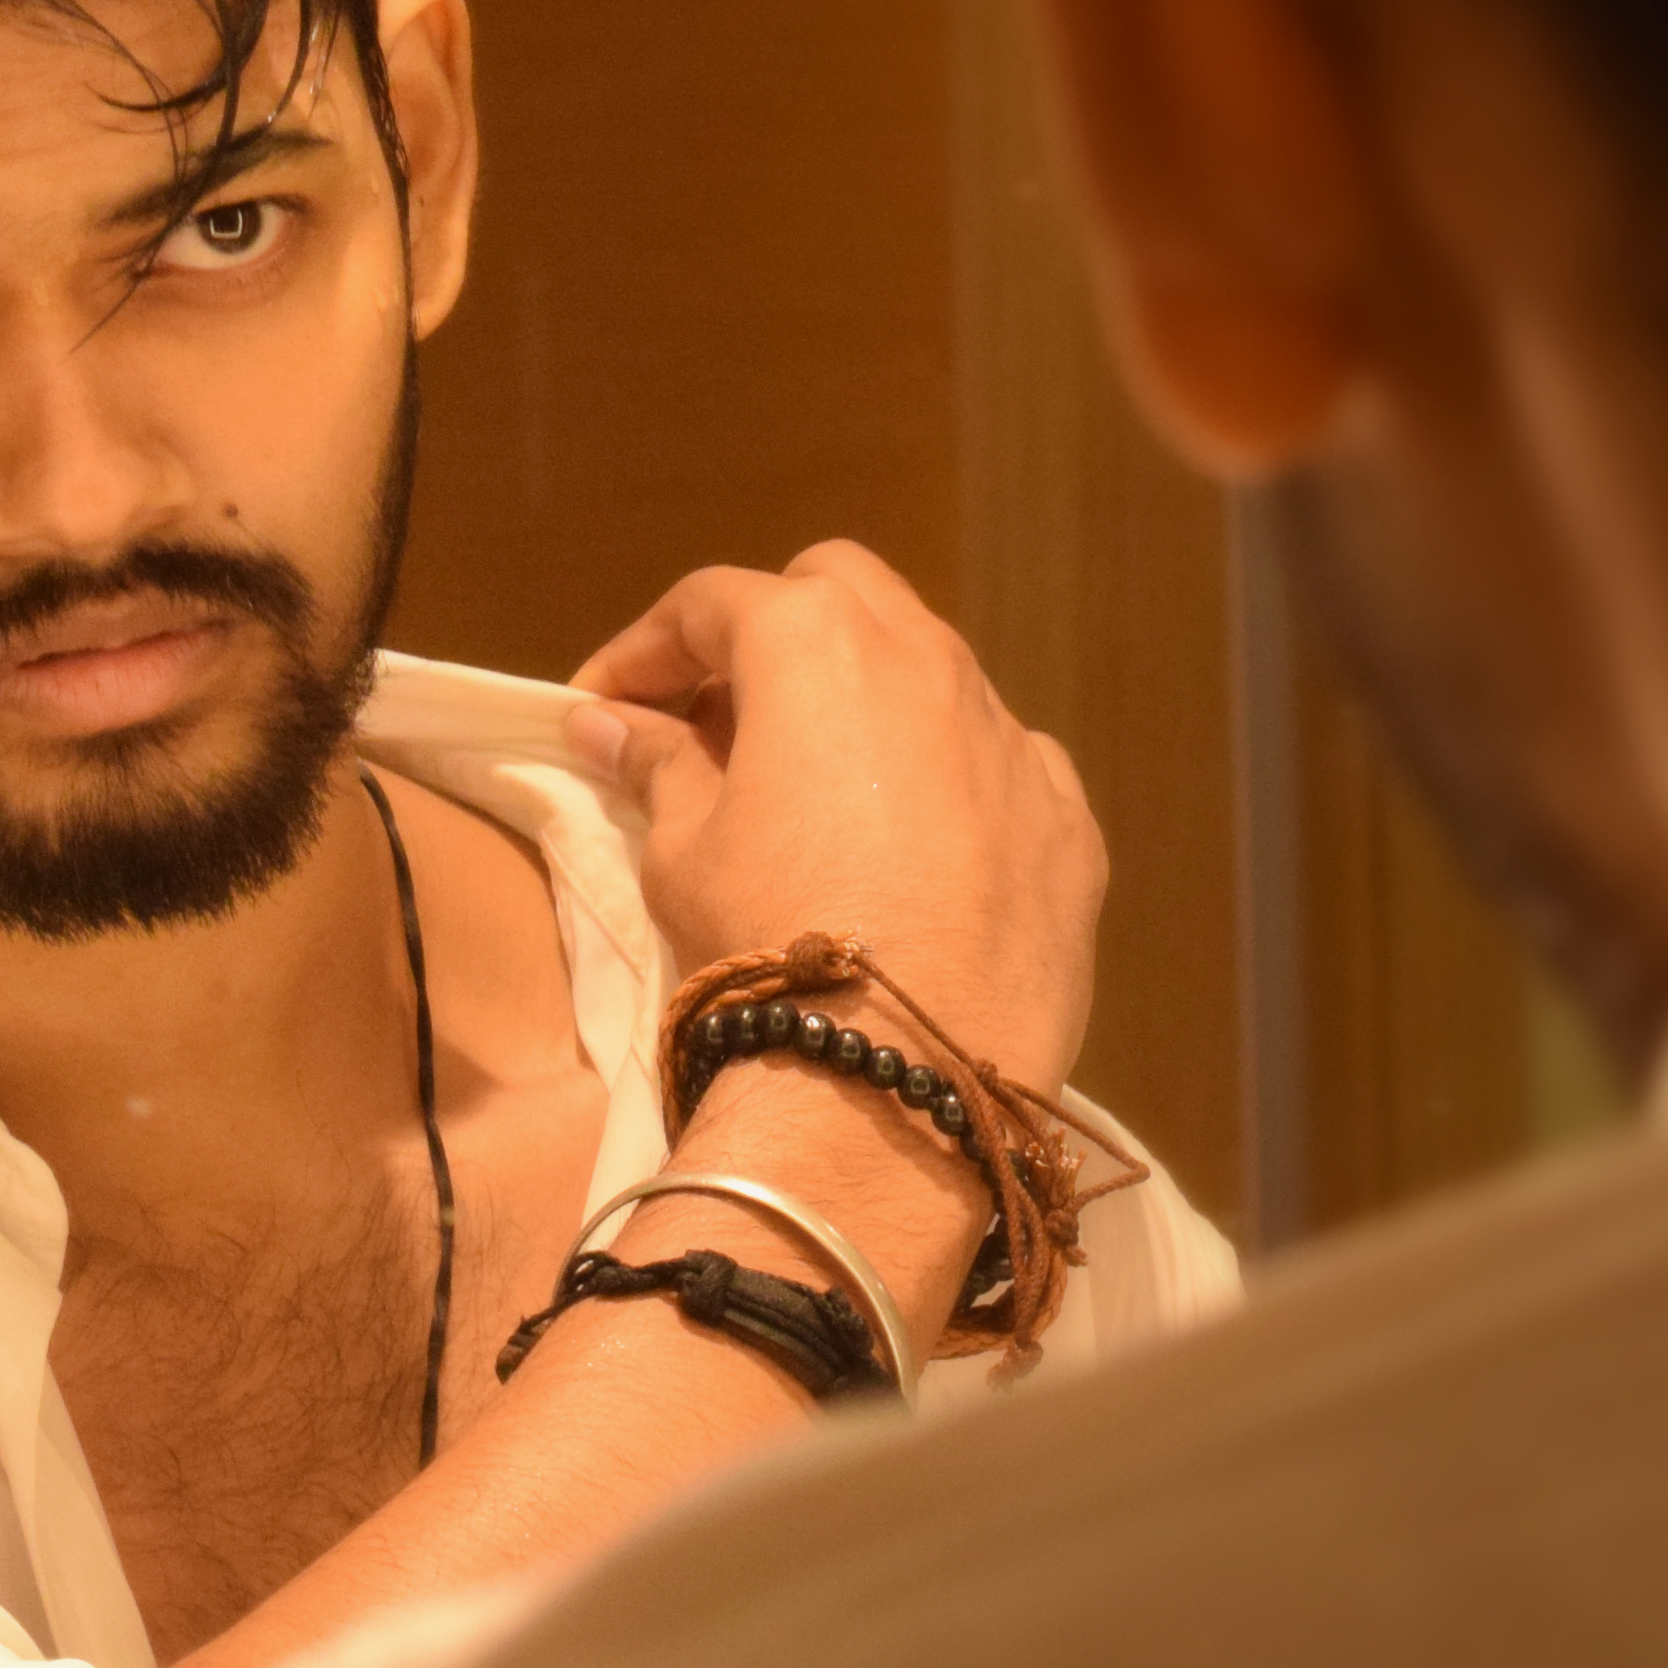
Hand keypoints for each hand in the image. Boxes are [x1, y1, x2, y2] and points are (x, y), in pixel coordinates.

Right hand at [567, 541, 1105, 1114]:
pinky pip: (996, 766)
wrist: (906, 1074)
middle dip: (768, 632)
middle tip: (716, 720)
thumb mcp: (683, 850)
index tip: (602, 710)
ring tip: (812, 789)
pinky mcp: (1065, 818)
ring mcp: (1010, 736)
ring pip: (929, 672)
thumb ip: (655, 765)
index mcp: (816, 645)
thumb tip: (608, 723)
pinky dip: (944, 781)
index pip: (710, 604)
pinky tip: (913, 851)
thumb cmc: (768, 937)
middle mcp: (926, 660)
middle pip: (836, 592)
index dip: (644, 652)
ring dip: (862, 704)